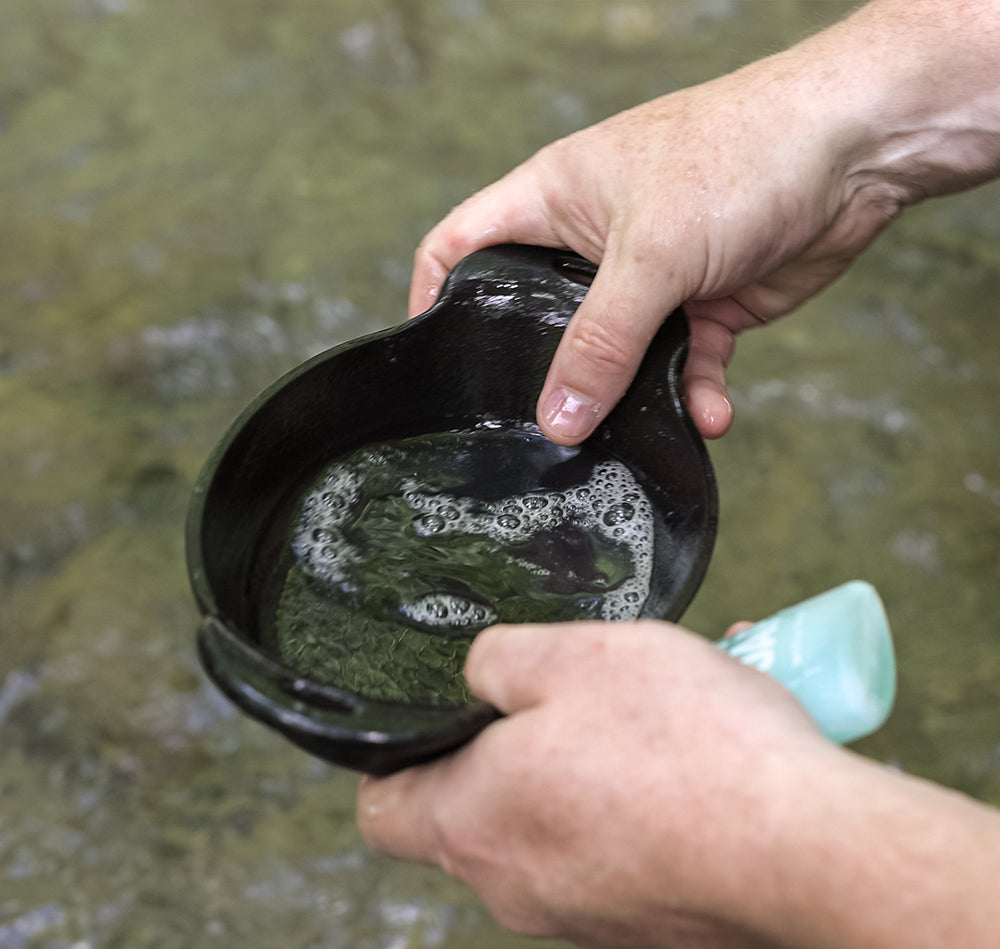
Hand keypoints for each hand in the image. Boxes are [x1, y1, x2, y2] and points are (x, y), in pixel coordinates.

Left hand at [357, 620, 830, 948]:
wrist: (809, 850)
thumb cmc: (680, 746)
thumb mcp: (570, 655)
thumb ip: (497, 660)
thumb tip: (482, 675)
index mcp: (474, 825)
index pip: (384, 810)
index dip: (398, 759)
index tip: (443, 721)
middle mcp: (518, 888)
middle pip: (483, 812)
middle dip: (520, 748)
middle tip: (576, 694)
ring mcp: (589, 916)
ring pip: (563, 826)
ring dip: (594, 768)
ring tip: (655, 715)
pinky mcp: (654, 925)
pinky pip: (625, 850)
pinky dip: (645, 805)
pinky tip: (698, 758)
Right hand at [409, 54, 898, 443]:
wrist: (859, 149)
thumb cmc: (742, 154)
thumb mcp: (651, 253)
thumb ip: (600, 342)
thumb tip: (557, 417)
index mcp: (552, 200)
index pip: (462, 244)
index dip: (433, 295)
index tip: (434, 356)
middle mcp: (591, 240)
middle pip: (539, 319)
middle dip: (544, 372)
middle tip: (542, 424)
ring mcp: (648, 278)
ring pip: (615, 356)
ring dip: (629, 398)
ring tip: (636, 434)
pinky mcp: (702, 306)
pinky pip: (680, 367)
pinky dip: (691, 395)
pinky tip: (708, 413)